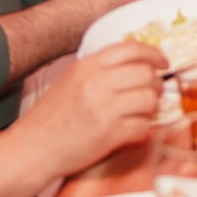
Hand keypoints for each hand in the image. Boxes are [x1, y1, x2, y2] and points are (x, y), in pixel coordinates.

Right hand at [17, 40, 166, 177]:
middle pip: (146, 73)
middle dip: (156, 84)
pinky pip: (143, 126)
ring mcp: (105, 108)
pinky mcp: (110, 134)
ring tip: (143, 112)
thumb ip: (100, 70)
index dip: (154, 54)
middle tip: (153, 92)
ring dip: (152, 107)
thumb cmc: (51, 117)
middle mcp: (97, 83)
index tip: (163, 63)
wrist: (33, 148)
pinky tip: (133, 130)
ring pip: (149, 99)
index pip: (132, 49)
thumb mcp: (71, 80)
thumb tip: (136, 65)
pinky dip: (143, 129)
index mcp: (87, 66)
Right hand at [53, 0, 159, 27]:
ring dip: (138, 20)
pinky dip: (127, 32)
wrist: (71, 19)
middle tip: (135, 4)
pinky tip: (116, 29)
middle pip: (153, 10)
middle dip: (147, 7)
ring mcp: (134, 28)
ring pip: (143, 23)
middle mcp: (141, 12)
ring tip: (125, 17)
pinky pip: (131, 35)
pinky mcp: (123, 40)